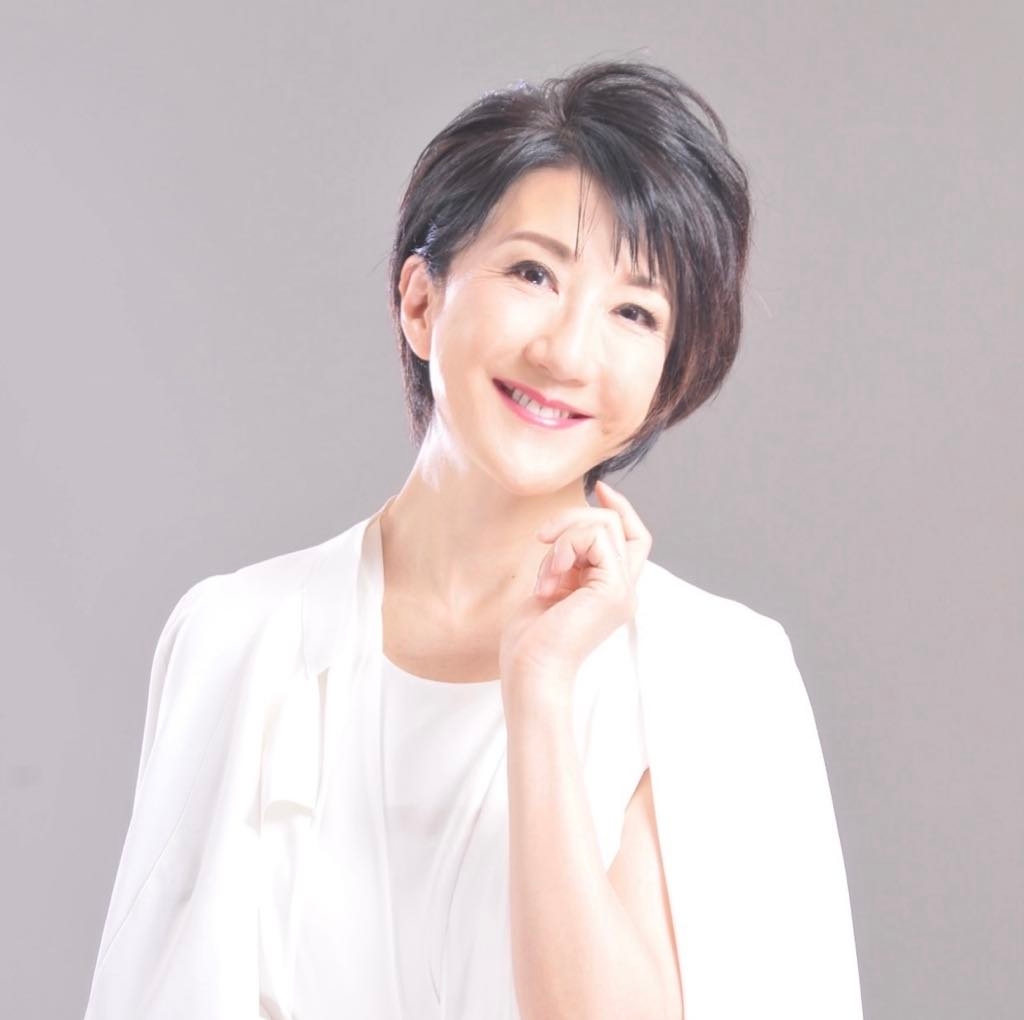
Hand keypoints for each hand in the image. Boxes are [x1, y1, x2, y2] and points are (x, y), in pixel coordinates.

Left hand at [499, 480, 651, 714]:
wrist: (531, 672)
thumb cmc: (531, 640)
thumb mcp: (550, 587)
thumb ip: (567, 561)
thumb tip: (566, 529)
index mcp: (611, 590)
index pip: (634, 538)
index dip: (621, 509)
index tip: (599, 488)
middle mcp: (624, 590)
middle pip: (617, 524)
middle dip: (574, 518)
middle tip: (542, 540)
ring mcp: (623, 590)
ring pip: (604, 525)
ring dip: (564, 537)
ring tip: (545, 574)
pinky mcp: (614, 590)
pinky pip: (596, 538)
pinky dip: (566, 547)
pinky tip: (550, 577)